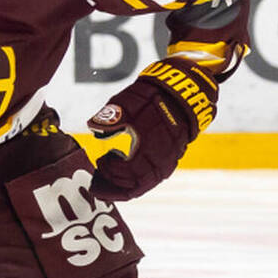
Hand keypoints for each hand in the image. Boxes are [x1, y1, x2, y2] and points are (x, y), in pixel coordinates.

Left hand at [85, 59, 216, 201]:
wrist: (183, 93)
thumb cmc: (153, 97)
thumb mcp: (126, 103)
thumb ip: (109, 117)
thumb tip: (93, 128)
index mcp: (147, 146)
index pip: (125, 172)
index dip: (109, 171)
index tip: (100, 161)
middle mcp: (160, 158)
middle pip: (136, 184)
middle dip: (116, 183)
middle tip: (102, 173)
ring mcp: (169, 159)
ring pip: (147, 183)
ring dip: (128, 183)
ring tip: (113, 176)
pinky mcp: (173, 157)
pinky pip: (155, 176)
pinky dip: (141, 179)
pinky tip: (130, 172)